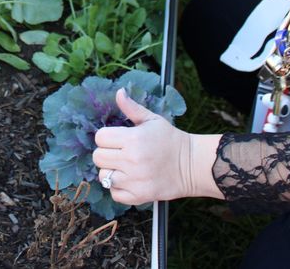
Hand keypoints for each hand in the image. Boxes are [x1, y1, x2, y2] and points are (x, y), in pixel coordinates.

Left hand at [93, 89, 220, 204]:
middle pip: (98, 157)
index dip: (106, 137)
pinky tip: (128, 180)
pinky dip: (118, 188)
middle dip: (106, 153)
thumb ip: (132, 108)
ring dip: (110, 171)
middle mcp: (131, 160)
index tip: (115, 139)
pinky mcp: (139, 196)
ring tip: (123, 167)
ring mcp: (135, 180)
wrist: (191, 165)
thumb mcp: (152, 120)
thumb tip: (118, 92)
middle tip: (119, 153)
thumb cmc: (170, 140)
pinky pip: (114, 194)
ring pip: (103, 176)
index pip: (100, 137)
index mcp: (133, 139)